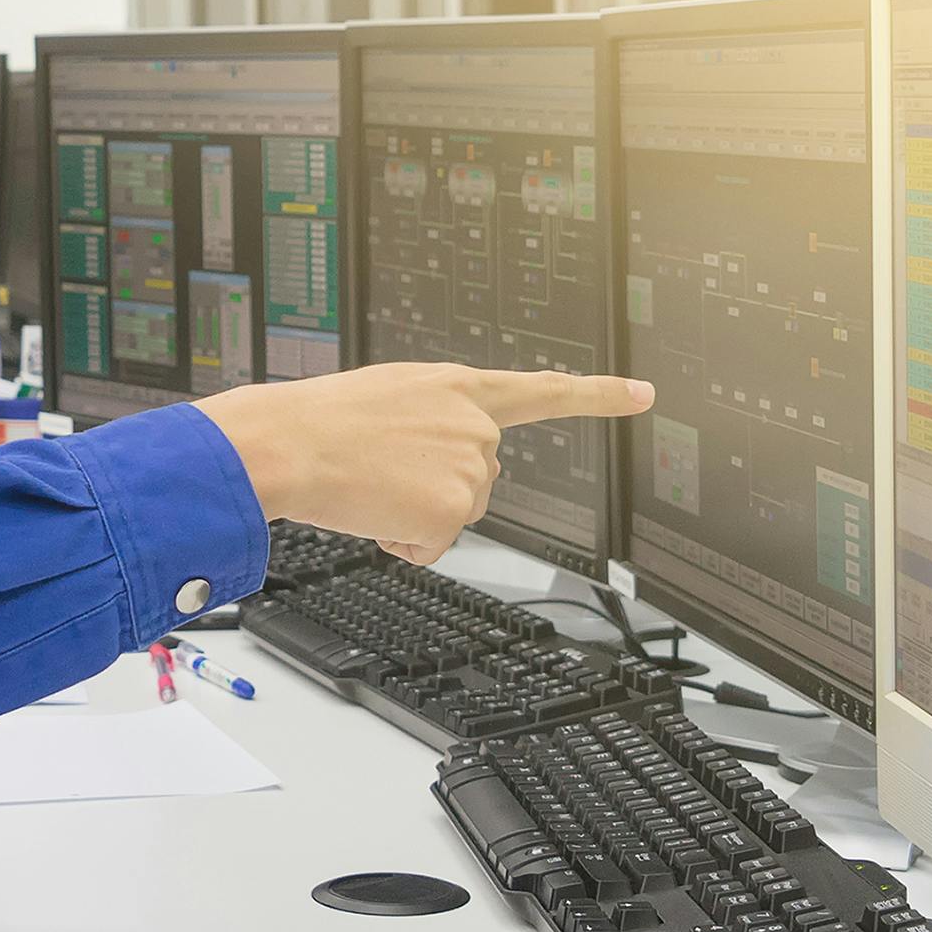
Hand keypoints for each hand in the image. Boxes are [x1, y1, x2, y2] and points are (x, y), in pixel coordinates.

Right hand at [198, 363, 652, 560]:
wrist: (288, 444)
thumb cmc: (317, 423)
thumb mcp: (387, 398)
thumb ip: (432, 419)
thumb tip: (438, 467)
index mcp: (456, 385)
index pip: (544, 390)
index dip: (599, 395)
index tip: (643, 394)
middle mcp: (474, 422)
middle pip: (480, 479)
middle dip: (435, 488)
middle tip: (380, 471)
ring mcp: (470, 465)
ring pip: (457, 515)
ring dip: (414, 514)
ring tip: (370, 484)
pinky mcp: (456, 507)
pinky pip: (434, 546)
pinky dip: (403, 541)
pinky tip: (373, 510)